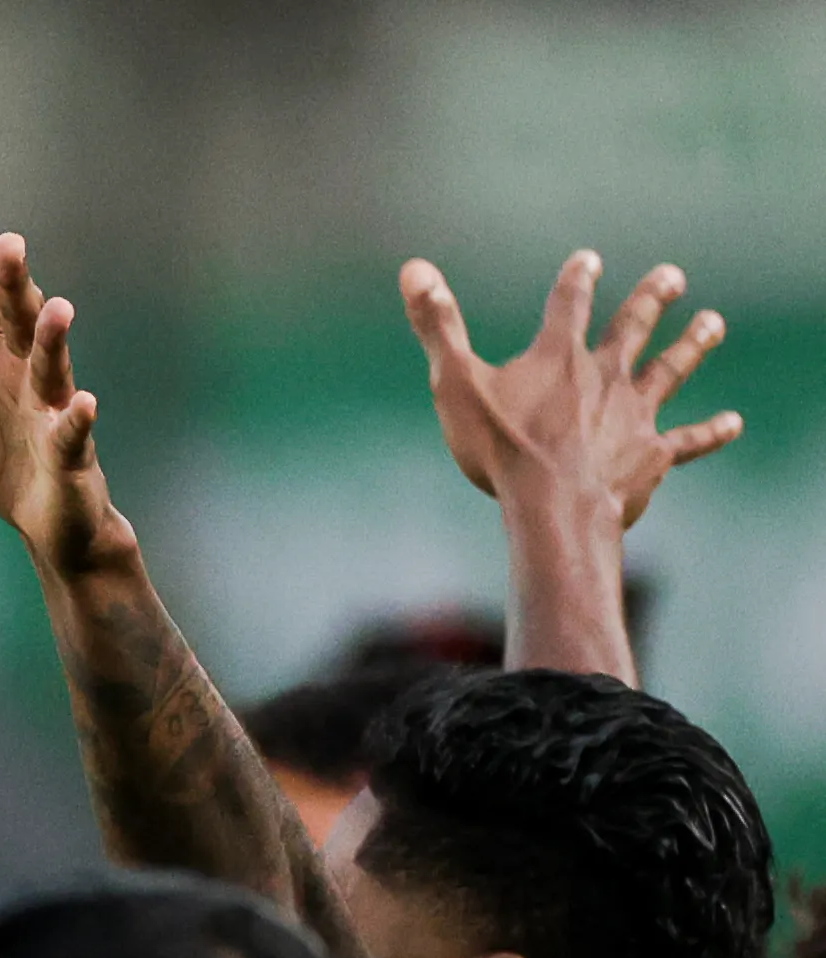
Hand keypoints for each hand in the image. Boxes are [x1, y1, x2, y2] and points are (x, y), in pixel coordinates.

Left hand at [0, 231, 132, 577]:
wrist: (34, 516)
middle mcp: (27, 374)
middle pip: (22, 325)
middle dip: (16, 289)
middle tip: (11, 247)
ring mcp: (51, 411)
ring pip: (55, 371)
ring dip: (54, 342)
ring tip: (56, 310)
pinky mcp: (69, 454)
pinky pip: (74, 435)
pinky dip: (78, 421)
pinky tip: (83, 404)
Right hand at [402, 248, 740, 529]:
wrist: (555, 506)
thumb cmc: (502, 448)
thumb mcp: (456, 384)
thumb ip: (438, 326)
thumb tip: (414, 267)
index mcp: (560, 358)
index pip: (570, 305)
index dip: (578, 280)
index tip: (590, 260)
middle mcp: (606, 376)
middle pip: (634, 327)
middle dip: (652, 299)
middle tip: (672, 278)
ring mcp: (634, 414)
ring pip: (669, 370)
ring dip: (692, 345)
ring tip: (713, 323)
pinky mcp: (651, 455)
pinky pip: (687, 441)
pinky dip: (710, 433)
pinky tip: (734, 424)